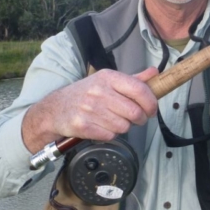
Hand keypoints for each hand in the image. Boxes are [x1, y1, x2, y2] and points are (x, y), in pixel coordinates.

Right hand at [23, 67, 159, 152]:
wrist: (55, 108)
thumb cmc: (86, 94)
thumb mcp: (108, 81)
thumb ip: (133, 79)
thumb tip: (154, 73)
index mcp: (108, 78)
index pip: (139, 90)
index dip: (151, 103)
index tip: (152, 110)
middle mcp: (99, 91)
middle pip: (135, 112)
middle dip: (140, 119)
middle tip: (136, 119)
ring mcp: (90, 109)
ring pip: (124, 126)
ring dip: (123, 127)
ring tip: (113, 121)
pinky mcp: (83, 126)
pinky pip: (110, 136)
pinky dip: (110, 135)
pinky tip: (102, 127)